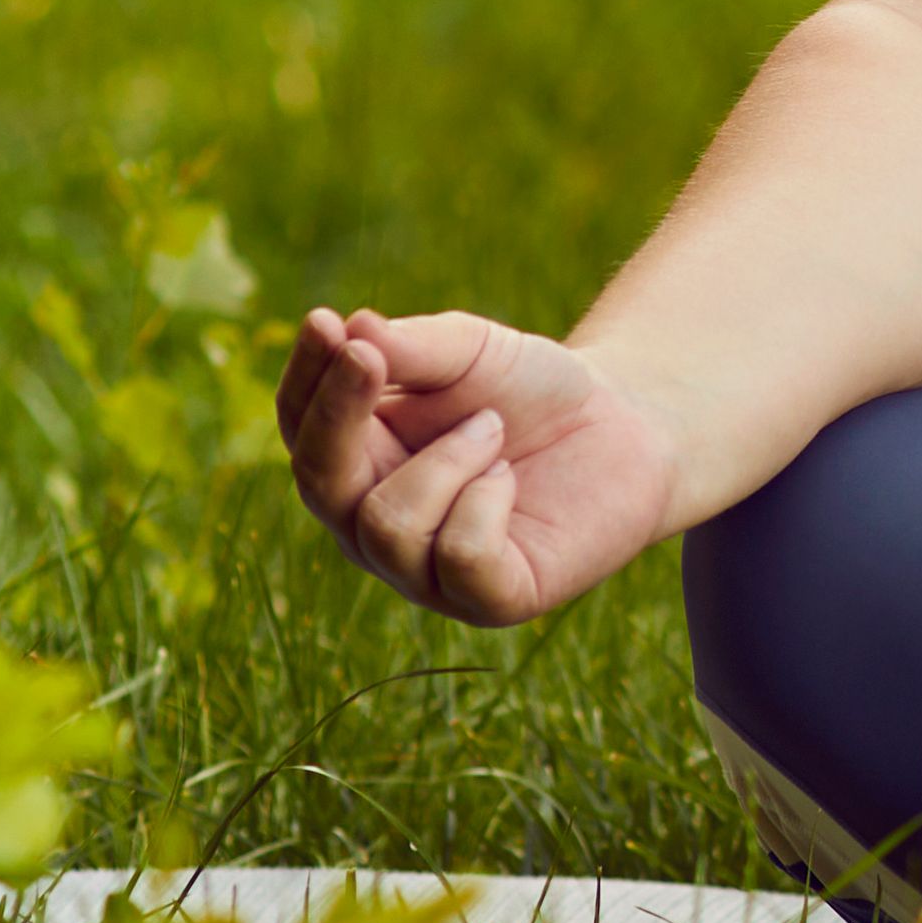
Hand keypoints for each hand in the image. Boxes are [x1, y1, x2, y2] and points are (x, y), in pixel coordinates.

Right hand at [275, 307, 687, 626]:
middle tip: (371, 355)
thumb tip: (350, 330)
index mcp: (356, 461)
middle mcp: (371, 525)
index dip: (304, 379)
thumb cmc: (528, 389)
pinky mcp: (488, 600)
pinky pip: (460, 557)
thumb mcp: (470, 349)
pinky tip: (507, 479)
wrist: (623, 427)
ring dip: (447, 458)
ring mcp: (424, 571)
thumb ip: (411, 346)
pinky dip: (486, 503)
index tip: (324, 322)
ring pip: (388, 523)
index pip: (299, 428)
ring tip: (492, 429)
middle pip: (319, 482)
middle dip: (340, 412)